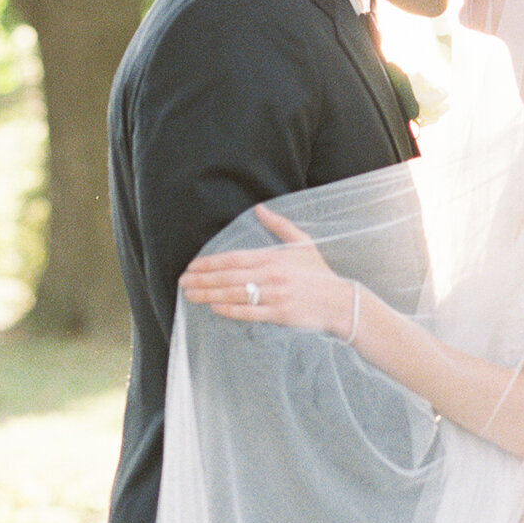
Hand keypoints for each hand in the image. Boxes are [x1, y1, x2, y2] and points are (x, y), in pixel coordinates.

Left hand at [179, 206, 352, 334]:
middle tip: (182, 282)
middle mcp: (272, 276)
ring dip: (209, 295)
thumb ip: (279, 226)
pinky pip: (249, 312)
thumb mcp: (303, 243)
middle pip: (229, 277)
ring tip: (190, 295)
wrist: (340, 303)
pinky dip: (229, 309)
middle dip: (202, 280)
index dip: (210, 263)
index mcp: (274, 258)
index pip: (234, 259)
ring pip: (234, 294)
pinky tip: (214, 307)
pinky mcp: (279, 314)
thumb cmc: (319, 274)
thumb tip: (259, 208)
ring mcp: (275, 296)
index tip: (192, 267)